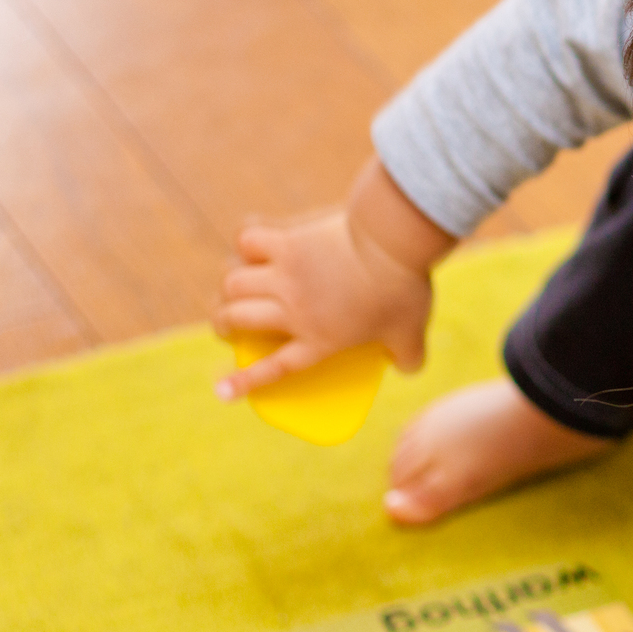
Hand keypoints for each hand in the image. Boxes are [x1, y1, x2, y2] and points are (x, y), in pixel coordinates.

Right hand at [212, 160, 451, 398]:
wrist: (392, 241)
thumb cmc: (403, 289)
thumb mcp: (412, 334)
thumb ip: (409, 357)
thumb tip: (408, 368)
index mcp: (320, 339)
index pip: (275, 368)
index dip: (245, 382)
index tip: (220, 391)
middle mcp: (293, 310)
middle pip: (236, 319)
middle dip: (223, 324)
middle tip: (227, 324)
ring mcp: (285, 273)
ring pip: (233, 283)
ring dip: (230, 286)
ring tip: (234, 288)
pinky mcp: (286, 240)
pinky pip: (247, 240)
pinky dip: (245, 242)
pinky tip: (252, 244)